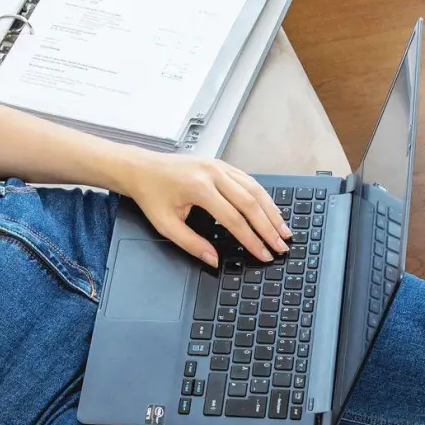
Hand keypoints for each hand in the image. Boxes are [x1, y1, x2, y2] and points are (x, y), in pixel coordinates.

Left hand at [120, 152, 289, 267]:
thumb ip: (192, 244)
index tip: (264, 254)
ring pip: (254, 189)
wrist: (141, 168)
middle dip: (269, 227)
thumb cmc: (151, 195)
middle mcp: (213, 173)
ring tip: (284, 230)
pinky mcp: (221, 164)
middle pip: (250, 203)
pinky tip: (270, 210)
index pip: (233, 219)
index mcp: (199, 188)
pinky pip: (248, 180)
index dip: (251, 240)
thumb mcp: (166, 225)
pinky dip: (262, 197)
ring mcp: (219, 166)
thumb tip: (214, 261)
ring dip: (271, 211)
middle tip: (282, 245)